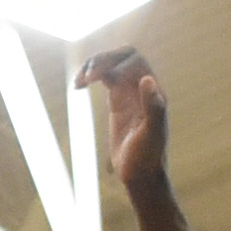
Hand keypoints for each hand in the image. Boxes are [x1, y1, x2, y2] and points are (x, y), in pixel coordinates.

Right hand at [76, 46, 167, 198]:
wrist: (140, 174)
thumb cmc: (147, 157)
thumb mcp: (151, 134)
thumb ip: (153, 107)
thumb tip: (147, 79)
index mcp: (152, 90)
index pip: (133, 60)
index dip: (112, 63)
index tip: (94, 78)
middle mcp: (142, 87)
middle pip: (122, 56)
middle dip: (102, 60)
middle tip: (85, 77)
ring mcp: (130, 93)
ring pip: (112, 65)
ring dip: (93, 66)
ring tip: (78, 82)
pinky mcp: (118, 102)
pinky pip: (105, 79)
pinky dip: (90, 77)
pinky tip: (77, 87)